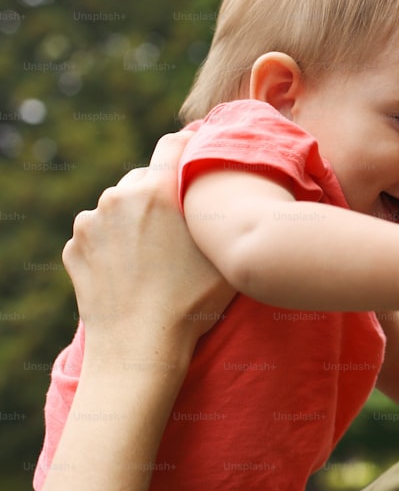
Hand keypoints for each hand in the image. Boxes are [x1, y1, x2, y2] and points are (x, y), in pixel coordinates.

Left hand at [63, 131, 234, 369]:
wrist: (139, 348)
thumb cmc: (192, 302)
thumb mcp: (223, 250)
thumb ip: (222, 209)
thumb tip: (230, 189)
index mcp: (157, 191)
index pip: (175, 144)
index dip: (192, 143)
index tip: (201, 147)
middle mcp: (118, 197)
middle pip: (144, 177)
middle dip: (161, 192)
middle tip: (181, 221)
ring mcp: (90, 223)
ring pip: (119, 206)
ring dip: (135, 218)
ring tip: (156, 251)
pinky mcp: (75, 249)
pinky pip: (99, 233)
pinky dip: (114, 243)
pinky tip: (133, 268)